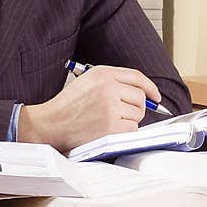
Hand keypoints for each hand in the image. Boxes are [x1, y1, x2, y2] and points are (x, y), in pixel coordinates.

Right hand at [17, 65, 160, 152]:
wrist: (51, 123)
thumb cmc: (68, 105)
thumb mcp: (87, 81)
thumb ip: (112, 81)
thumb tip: (141, 92)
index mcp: (102, 73)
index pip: (136, 76)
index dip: (150, 87)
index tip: (155, 96)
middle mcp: (108, 87)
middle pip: (140, 97)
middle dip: (137, 108)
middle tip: (123, 114)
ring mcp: (110, 107)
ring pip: (138, 114)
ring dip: (129, 121)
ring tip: (109, 122)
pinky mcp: (111, 126)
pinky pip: (132, 129)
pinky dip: (125, 132)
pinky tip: (109, 130)